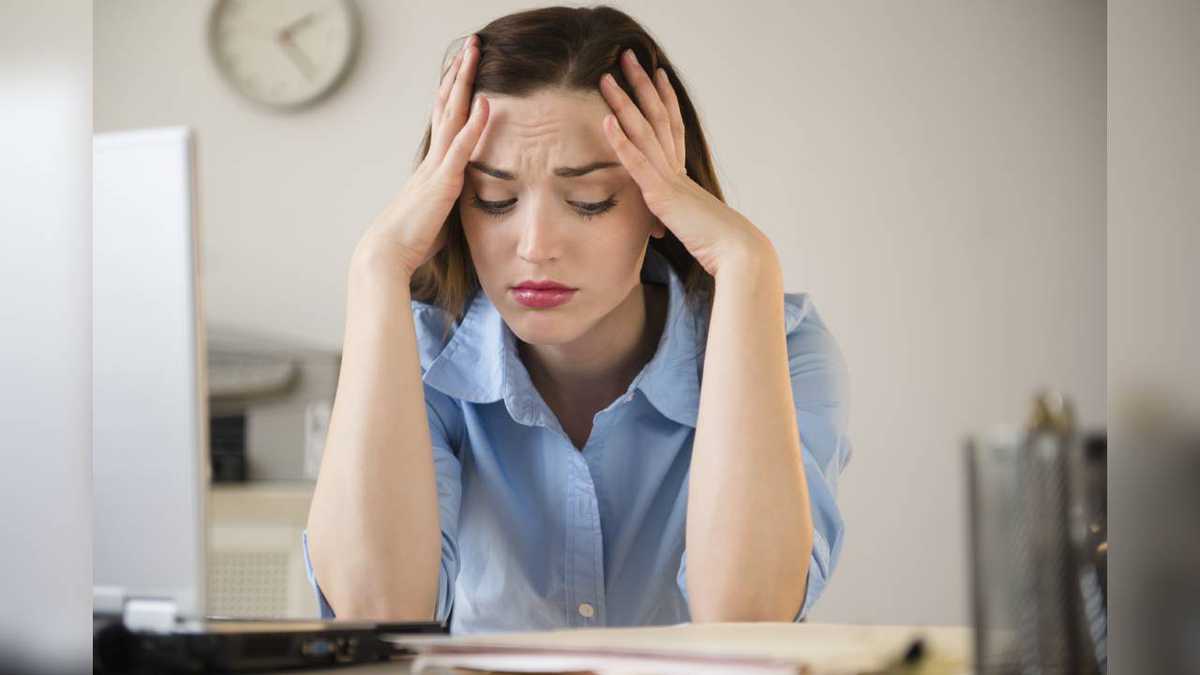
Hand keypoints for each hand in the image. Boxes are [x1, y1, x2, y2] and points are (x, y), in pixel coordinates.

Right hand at [357, 35, 488, 278]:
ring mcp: (436, 167)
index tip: (463, 68)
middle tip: (470, 44)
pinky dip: (474, 124)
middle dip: (459, 73)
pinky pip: (461, 147)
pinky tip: (486, 101)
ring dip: (464, 82)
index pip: (445, 120)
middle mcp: (432, 159)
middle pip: (447, 105)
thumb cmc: (410, 242)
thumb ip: (448, 202)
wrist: (386, 254)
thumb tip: (455, 204)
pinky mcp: (443, 182)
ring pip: (452, 114)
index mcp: (431, 166)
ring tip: (475, 52)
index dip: (454, 92)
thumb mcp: (436, 216)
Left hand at [598, 49, 772, 277]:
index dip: (664, 99)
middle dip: (641, 85)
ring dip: (624, 103)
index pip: (673, 127)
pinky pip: (638, 163)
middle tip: (628, 56)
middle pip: (657, 117)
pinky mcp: (662, 195)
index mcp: (685, 175)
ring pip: (644, 132)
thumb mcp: (694, 227)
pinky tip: (606, 120)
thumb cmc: (719, 246)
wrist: (738, 253)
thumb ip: (681, 218)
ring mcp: (669, 179)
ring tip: (607, 78)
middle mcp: (677, 170)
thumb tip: (672, 224)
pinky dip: (621, 141)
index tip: (657, 74)